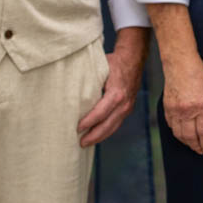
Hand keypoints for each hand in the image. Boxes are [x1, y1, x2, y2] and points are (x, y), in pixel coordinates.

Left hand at [77, 27, 148, 147]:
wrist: (133, 59)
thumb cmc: (113, 63)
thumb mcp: (100, 68)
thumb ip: (89, 80)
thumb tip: (69, 89)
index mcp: (117, 94)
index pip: (101, 112)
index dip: (89, 122)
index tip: (78, 128)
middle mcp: (124, 103)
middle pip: (108, 125)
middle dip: (94, 136)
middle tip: (80, 143)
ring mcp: (128, 107)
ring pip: (113, 127)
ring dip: (100, 136)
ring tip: (86, 143)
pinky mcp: (128, 109)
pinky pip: (116, 123)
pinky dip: (106, 131)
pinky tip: (96, 135)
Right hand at [161, 54, 202, 154]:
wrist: (180, 64)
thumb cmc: (199, 75)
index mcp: (201, 106)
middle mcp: (187, 110)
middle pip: (191, 136)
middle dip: (196, 147)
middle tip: (201, 152)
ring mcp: (175, 110)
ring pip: (179, 134)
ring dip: (186, 143)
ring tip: (193, 146)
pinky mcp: (167, 107)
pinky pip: (171, 126)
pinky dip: (177, 133)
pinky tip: (182, 135)